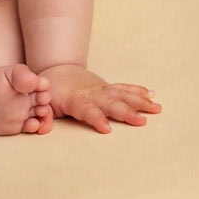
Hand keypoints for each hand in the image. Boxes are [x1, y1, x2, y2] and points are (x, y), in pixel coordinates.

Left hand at [39, 64, 161, 133]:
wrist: (57, 69)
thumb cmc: (49, 91)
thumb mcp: (42, 102)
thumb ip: (43, 114)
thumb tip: (42, 127)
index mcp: (74, 99)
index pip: (86, 109)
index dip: (96, 118)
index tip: (107, 129)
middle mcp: (91, 93)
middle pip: (109, 102)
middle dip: (125, 111)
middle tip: (141, 121)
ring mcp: (101, 88)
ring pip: (121, 94)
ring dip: (139, 101)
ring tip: (156, 108)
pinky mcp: (107, 87)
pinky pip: (124, 88)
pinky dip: (137, 91)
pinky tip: (152, 95)